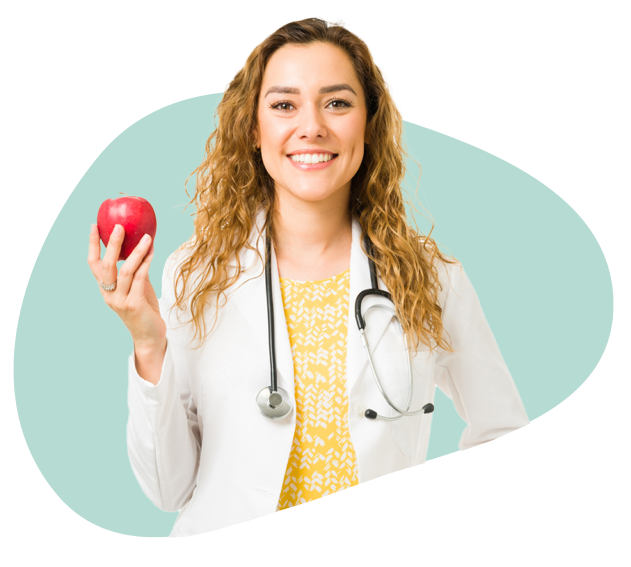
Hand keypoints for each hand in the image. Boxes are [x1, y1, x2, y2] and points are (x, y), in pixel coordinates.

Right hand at [87, 223, 165, 350]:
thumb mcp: (138, 287)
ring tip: (147, 237)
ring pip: (125, 270)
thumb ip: (136, 271)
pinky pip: (140, 278)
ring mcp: (120, 300)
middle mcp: (109, 294)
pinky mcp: (133, 304)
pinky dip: (146, 263)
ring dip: (137, 252)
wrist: (150, 336)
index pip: (93, 264)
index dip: (93, 245)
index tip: (94, 226)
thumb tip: (140, 248)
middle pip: (106, 265)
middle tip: (120, 226)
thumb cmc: (144, 310)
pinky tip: (153, 252)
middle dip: (112, 244)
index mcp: (106, 289)